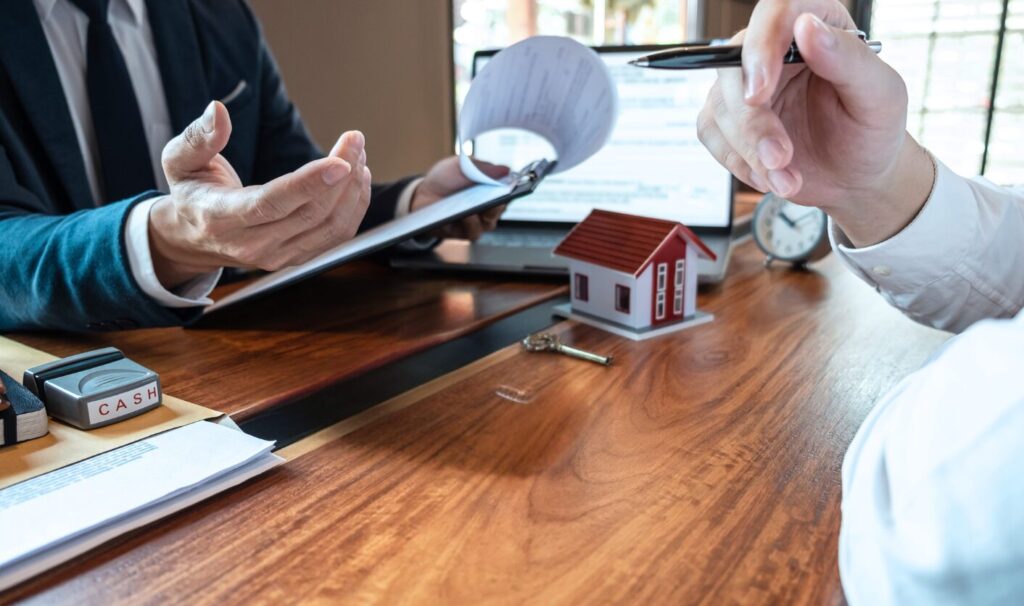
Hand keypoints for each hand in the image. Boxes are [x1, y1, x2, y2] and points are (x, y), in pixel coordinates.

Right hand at [149, 102, 371, 286]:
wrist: (195, 237)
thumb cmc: (191, 191)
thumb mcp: (179, 160)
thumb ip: (198, 137)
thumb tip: (217, 110)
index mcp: (221, 218)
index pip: (271, 204)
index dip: (309, 184)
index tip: (341, 162)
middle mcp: (252, 244)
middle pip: (310, 214)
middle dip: (342, 175)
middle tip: (355, 139)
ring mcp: (277, 256)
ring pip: (330, 228)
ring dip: (353, 190)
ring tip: (359, 154)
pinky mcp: (296, 257)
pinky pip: (336, 236)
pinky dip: (353, 206)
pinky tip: (357, 177)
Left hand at [410, 156, 509, 240]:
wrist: (421, 194)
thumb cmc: (443, 180)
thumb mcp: (460, 165)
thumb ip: (481, 167)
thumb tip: (505, 169)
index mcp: (488, 188)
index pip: (506, 191)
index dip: (510, 189)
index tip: (509, 185)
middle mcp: (485, 206)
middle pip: (501, 208)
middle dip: (499, 202)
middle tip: (496, 197)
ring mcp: (476, 221)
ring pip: (490, 223)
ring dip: (484, 214)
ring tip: (477, 205)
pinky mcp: (464, 233)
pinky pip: (474, 232)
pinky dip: (471, 224)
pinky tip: (465, 215)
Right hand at [697, 0, 934, 246]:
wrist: (856, 178)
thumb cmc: (872, 132)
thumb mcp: (880, 96)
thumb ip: (849, 59)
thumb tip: (808, 27)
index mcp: (817, 24)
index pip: (776, 12)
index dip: (760, 47)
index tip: (758, 94)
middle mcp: (775, 48)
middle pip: (734, 66)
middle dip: (752, 122)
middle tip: (779, 157)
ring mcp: (747, 84)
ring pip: (720, 107)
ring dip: (750, 152)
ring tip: (788, 179)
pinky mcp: (729, 118)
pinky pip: (712, 135)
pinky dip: (740, 163)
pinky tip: (772, 176)